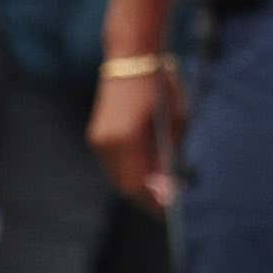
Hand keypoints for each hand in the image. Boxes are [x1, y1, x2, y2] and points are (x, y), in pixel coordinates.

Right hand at [90, 62, 186, 209]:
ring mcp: (98, 140)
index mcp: (127, 139)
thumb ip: (168, 156)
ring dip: (137, 185)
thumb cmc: (161, 87)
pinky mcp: (98, 136)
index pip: (137, 185)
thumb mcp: (174, 122)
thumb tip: (166, 188)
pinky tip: (146, 172)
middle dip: (146, 197)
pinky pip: (113, 164)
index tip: (170, 212)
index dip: (153, 202)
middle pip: (124, 185)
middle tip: (168, 204)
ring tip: (160, 190)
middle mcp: (106, 143)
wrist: (132, 60)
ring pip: (118, 176)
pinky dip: (129, 172)